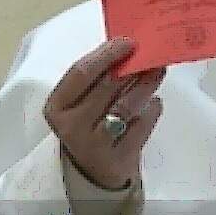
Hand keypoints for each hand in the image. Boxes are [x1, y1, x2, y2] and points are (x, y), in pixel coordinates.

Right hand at [44, 38, 165, 189]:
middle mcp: (71, 127)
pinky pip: (141, 127)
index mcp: (57, 107)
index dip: (107, 54)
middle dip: (133, 66)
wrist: (92, 172)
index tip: (130, 41)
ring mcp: (95, 146)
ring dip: (146, 85)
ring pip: (125, 107)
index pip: (81, 73)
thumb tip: (128, 46)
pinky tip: (154, 103)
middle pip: (107, 87)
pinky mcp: (119, 159)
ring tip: (158, 71)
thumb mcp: (80, 103)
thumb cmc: (88, 125)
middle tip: (152, 54)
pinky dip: (151, 111)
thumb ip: (97, 77)